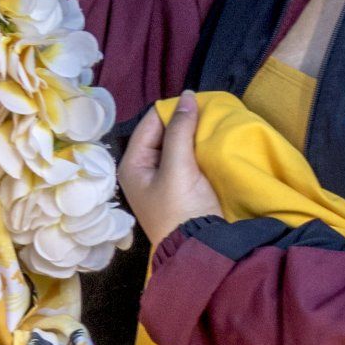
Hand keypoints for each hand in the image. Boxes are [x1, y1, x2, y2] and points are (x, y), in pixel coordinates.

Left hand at [119, 92, 221, 246]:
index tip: (196, 99)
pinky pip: (187, 158)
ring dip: (192, 134)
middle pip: (162, 133)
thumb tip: (188, 96)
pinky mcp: (181, 187)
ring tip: (212, 122)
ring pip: (176, 145)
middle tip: (207, 109)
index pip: (149, 124)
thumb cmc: (181, 209)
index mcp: (132, 165)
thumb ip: (181, 130)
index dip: (170, 109)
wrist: (199, 248)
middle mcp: (143, 170)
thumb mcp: (178, 167)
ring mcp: (162, 180)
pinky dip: (198, 148)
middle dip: (182, 121)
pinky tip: (212, 141)